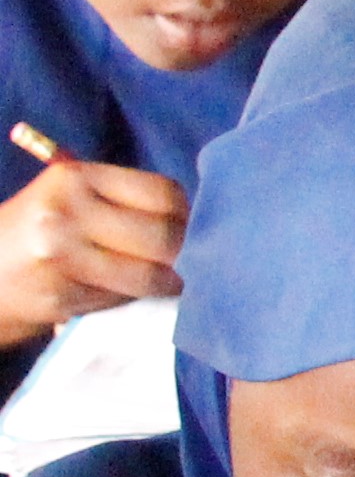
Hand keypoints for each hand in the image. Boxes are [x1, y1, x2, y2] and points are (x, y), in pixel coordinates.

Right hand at [0, 149, 178, 341]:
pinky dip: (132, 297)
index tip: (188, 225)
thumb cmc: (38, 227)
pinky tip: (125, 291)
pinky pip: (121, 298)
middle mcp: (65, 214)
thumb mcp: (70, 194)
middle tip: (187, 259)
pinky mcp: (59, 298)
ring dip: (166, 281)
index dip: (186, 213)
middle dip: (183, 251)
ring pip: (147, 274)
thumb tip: (195, 219)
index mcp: (75, 178)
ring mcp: (61, 258)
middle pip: (161, 235)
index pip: (162, 193)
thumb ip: (122, 198)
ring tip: (169, 280)